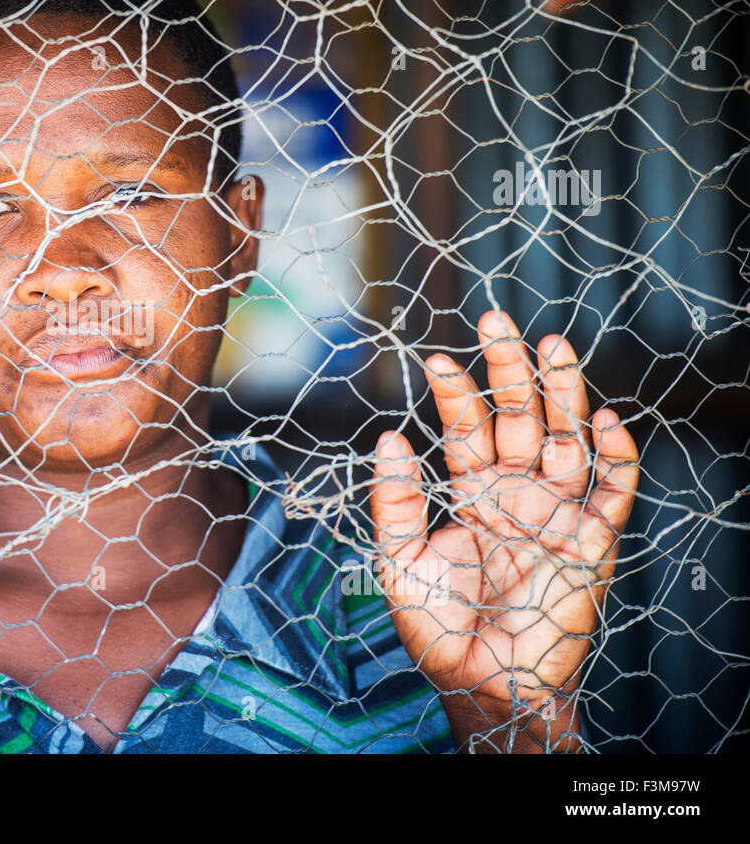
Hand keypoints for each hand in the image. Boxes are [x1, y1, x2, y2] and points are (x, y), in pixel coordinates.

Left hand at [369, 309, 637, 750]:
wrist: (484, 682)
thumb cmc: (436, 627)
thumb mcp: (398, 562)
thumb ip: (395, 502)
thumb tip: (388, 437)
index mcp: (470, 493)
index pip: (466, 428)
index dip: (456, 393)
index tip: (438, 359)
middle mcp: (515, 492)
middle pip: (518, 417)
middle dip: (509, 370)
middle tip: (497, 321)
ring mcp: (556, 512)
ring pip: (565, 438)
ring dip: (563, 392)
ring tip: (553, 346)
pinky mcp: (593, 540)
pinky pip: (612, 490)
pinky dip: (614, 455)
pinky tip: (603, 419)